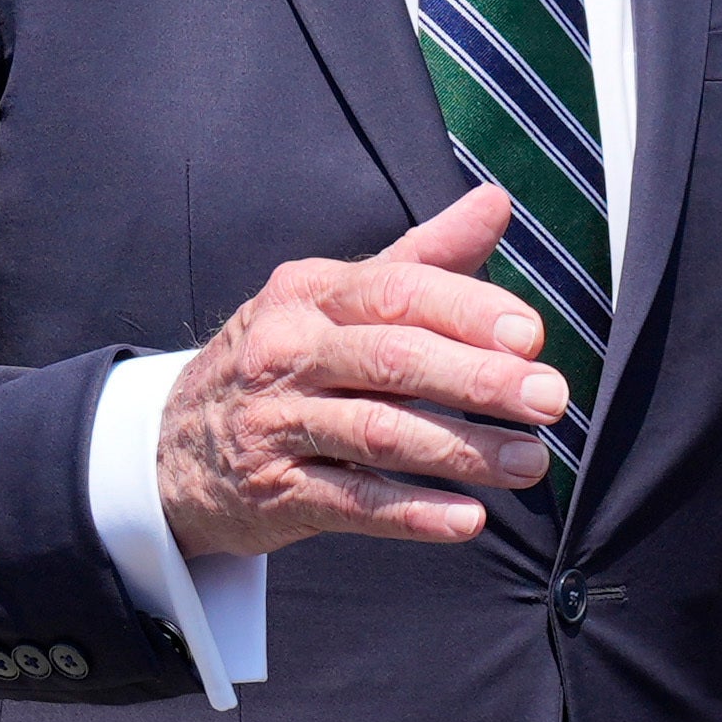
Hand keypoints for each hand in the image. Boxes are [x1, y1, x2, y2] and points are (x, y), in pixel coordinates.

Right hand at [155, 186, 569, 557]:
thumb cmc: (283, 364)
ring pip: (380, 435)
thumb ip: (423, 258)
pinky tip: (469, 519)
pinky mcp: (276, 493)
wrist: (172, 448)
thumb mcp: (335, 299)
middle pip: (393, 360)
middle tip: (549, 397)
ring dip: (463, 451)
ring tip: (530, 462)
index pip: (396, 291)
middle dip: (479, 380)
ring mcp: (277, 424)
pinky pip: (353, 504)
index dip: (467, 311)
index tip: (531, 334)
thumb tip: (496, 202)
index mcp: (310, 295)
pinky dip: (414, 515)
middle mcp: (288, 354)